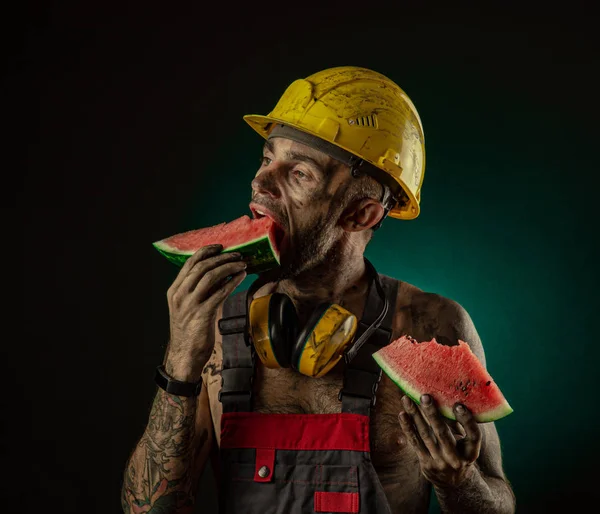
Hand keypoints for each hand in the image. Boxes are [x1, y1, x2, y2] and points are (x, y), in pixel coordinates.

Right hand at [165, 244, 246, 380]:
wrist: (185, 355)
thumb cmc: (189, 331)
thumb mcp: (188, 306)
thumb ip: (199, 290)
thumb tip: (220, 273)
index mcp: (174, 290)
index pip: (189, 263)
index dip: (206, 252)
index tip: (220, 247)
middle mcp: (180, 295)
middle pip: (202, 267)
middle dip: (222, 258)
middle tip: (237, 255)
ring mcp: (190, 304)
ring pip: (211, 276)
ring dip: (229, 267)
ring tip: (242, 265)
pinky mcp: (202, 314)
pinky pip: (220, 293)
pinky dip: (232, 282)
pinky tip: (240, 278)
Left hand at [398, 394, 481, 487]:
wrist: (453, 482)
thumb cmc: (461, 453)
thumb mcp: (467, 444)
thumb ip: (462, 425)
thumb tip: (452, 396)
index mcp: (471, 452)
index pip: (474, 436)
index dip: (467, 421)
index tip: (458, 405)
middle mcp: (456, 459)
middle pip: (443, 434)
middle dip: (432, 414)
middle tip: (424, 396)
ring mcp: (439, 462)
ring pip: (425, 435)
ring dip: (415, 416)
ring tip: (407, 399)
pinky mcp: (425, 463)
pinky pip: (414, 443)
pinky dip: (407, 427)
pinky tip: (402, 414)